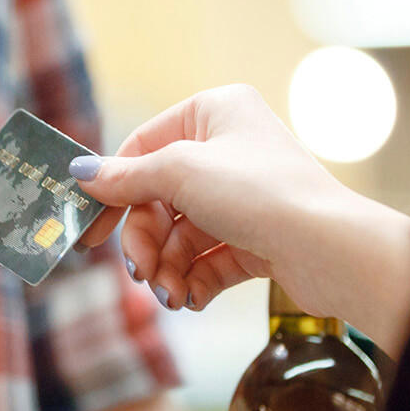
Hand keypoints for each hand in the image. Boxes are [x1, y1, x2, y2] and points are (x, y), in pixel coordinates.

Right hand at [71, 85, 409, 348]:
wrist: (329, 248)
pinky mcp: (258, 237)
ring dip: (168, 269)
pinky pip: (209, 258)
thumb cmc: (261, 193)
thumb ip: (126, 176)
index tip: (90, 229)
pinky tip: (191, 299)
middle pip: (160, 198)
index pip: (144, 146)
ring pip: (183, 234)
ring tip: (170, 295)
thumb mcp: (180, 172)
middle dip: (147, 242)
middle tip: (140, 273)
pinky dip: (194, 280)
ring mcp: (245, 195)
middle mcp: (231, 148)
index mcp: (215, 111)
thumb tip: (81, 174)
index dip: (114, 189)